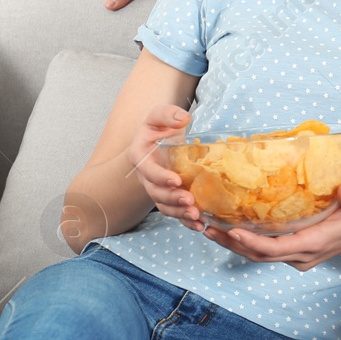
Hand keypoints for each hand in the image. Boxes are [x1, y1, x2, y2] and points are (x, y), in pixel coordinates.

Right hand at [127, 104, 204, 230]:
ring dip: (179, 214)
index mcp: (140, 157)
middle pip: (156, 193)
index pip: (148, 171)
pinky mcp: (169, 197)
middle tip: (190, 201)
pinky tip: (200, 225)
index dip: (161, 177)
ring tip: (196, 216)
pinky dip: (186, 221)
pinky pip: (175, 212)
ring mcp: (157, 189)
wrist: (161, 138)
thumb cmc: (160, 126)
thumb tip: (183, 118)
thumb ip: (168, 114)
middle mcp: (146, 177)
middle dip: (173, 199)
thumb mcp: (160, 115)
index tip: (176, 180)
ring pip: (165, 206)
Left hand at [204, 184, 340, 270]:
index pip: (276, 248)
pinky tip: (226, 227)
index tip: (231, 230)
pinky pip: (263, 251)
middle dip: (231, 243)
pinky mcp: (291, 253)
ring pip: (258, 255)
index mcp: (313, 243)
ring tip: (207, 228)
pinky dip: (243, 241)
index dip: (252, 242)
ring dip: (232, 244)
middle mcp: (300, 255)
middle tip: (205, 227)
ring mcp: (295, 257)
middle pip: (259, 254)